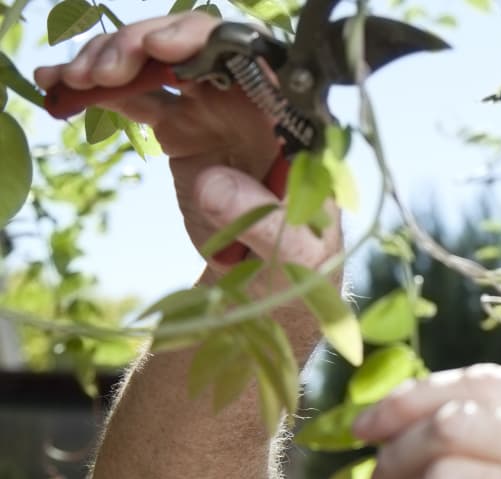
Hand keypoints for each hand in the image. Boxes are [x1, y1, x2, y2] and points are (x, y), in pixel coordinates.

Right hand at [34, 13, 336, 271]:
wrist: (267, 274)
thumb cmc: (295, 256)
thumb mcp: (291, 247)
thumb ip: (258, 216)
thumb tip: (213, 186)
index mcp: (292, 116)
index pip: (259, 57)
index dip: (210, 40)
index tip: (164, 50)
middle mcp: (253, 100)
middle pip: (201, 46)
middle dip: (149, 44)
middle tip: (108, 69)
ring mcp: (215, 109)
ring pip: (163, 63)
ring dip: (114, 59)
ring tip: (76, 80)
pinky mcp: (182, 127)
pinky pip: (137, 96)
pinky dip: (99, 89)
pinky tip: (61, 84)